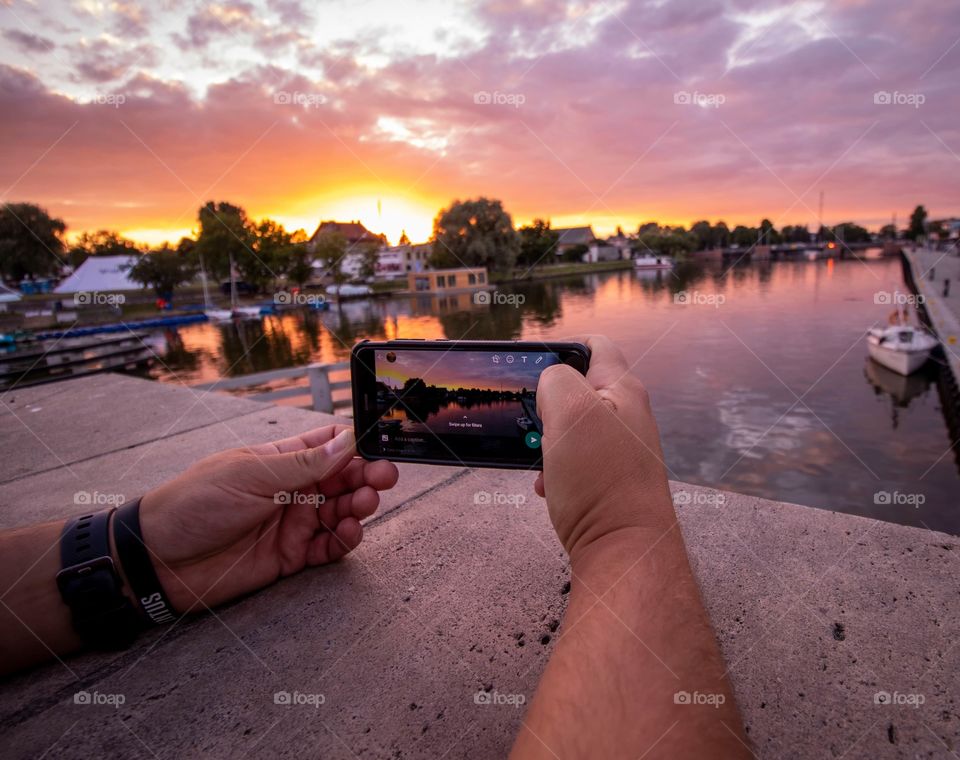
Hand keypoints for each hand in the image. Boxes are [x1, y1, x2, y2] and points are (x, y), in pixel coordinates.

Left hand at [138, 425, 397, 612]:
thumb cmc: (194, 504)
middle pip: (344, 480)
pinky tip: (348, 533)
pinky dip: (344, 541)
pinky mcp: (290, 557)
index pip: (329, 446)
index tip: (381, 446)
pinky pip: (327, 548)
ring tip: (364, 505)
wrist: (158, 561)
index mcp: (281, 460)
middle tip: (384, 478)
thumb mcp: (251, 475)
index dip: (356, 445)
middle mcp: (291, 490)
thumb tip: (347, 440)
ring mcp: (292, 523)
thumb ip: (303, 463)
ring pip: (341, 513)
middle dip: (368, 477)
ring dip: (359, 507)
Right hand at [535, 335, 674, 561]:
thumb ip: (556, 380)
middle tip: (529, 418)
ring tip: (537, 458)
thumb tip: (550, 383)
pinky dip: (555, 469)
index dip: (561, 346)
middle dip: (546, 402)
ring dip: (547, 439)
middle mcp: (627, 416)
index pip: (595, 345)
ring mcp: (621, 450)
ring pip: (572, 429)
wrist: (624, 551)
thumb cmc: (601, 482)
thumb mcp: (570, 411)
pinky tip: (546, 486)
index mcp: (623, 389)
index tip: (532, 360)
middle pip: (578, 389)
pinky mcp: (611, 481)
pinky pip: (575, 462)